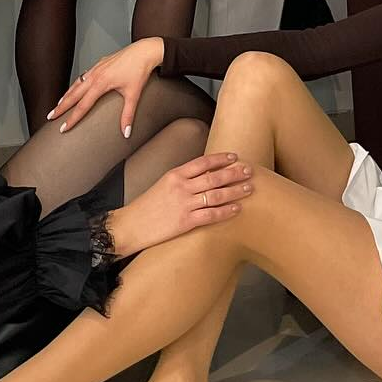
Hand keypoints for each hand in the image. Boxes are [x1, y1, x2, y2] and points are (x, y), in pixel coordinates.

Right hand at [49, 37, 164, 136]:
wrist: (144, 51)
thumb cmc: (139, 71)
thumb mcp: (133, 95)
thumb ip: (128, 116)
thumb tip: (126, 133)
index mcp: (101, 83)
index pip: (82, 106)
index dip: (72, 119)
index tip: (63, 128)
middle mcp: (95, 75)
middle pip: (73, 94)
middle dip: (61, 107)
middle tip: (50, 117)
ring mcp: (96, 68)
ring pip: (76, 84)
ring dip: (66, 95)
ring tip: (58, 105)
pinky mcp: (99, 64)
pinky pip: (82, 76)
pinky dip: (75, 84)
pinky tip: (74, 88)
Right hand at [109, 154, 254, 256]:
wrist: (131, 225)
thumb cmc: (147, 206)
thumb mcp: (162, 184)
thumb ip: (182, 179)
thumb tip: (203, 175)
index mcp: (175, 174)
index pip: (203, 162)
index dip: (220, 158)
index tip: (235, 156)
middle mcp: (181, 186)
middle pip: (213, 177)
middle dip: (234, 173)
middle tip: (249, 170)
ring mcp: (184, 204)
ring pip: (216, 194)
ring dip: (235, 191)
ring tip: (249, 188)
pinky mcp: (186, 222)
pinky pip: (211, 215)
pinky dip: (226, 211)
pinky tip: (237, 209)